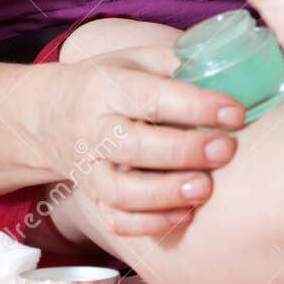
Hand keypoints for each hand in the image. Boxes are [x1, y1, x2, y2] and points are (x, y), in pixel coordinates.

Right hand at [40, 45, 244, 236]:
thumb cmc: (105, 84)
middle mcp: (93, 130)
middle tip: (225, 150)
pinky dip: (149, 224)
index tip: (235, 112)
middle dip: (183, 151)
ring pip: (120, 191)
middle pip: (133, 147)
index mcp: (106, 89)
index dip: (196, 106)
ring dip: (165, 194)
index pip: (151, 97)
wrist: (48, 116)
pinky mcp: (92, 199)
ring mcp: (89, 170)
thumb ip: (176, 64)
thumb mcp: (134, 59)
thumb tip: (231, 71)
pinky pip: (115, 220)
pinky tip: (183, 214)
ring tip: (205, 189)